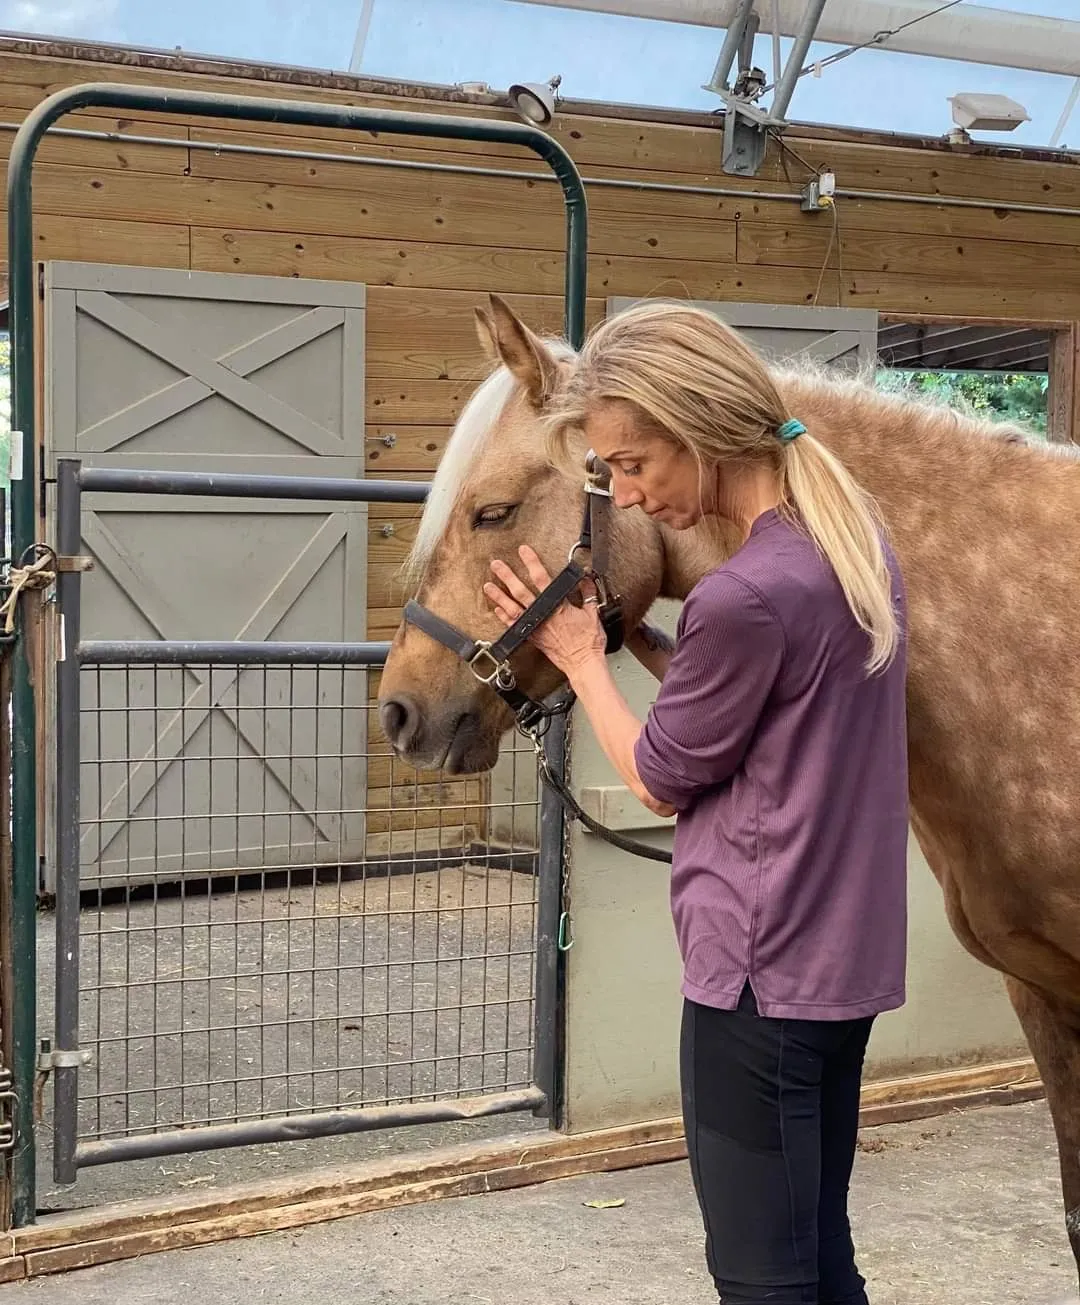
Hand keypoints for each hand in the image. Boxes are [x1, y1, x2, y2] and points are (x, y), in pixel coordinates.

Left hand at [484, 545, 606, 677]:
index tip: (524, 551)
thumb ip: (588, 593)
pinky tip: (497, 609)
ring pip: (513, 609)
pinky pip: (514, 627)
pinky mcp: (533, 638)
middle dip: (508, 576)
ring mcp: (535, 627)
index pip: (542, 579)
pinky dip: (505, 618)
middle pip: (521, 592)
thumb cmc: (588, 642)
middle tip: (497, 565)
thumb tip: (587, 579)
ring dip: (499, 596)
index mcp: (558, 606)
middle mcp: (543, 615)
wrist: (582, 663)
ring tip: (488, 586)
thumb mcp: (593, 613)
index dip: (532, 563)